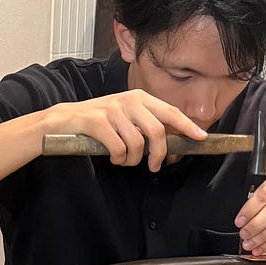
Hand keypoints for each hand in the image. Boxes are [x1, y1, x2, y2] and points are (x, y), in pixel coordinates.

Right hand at [45, 91, 204, 171]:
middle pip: (157, 131)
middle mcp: (129, 100)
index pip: (170, 112)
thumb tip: (168, 143)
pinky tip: (113, 157)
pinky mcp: (98, 122)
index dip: (187, 126)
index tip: (201, 137)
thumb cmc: (97, 123)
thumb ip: (144, 124)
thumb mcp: (124, 117)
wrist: (64, 120)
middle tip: (154, 166)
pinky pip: (119, 148)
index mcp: (139, 97)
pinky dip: (118, 158)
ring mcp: (113, 110)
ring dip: (132, 160)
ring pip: (137, 144)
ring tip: (123, 160)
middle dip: (159, 154)